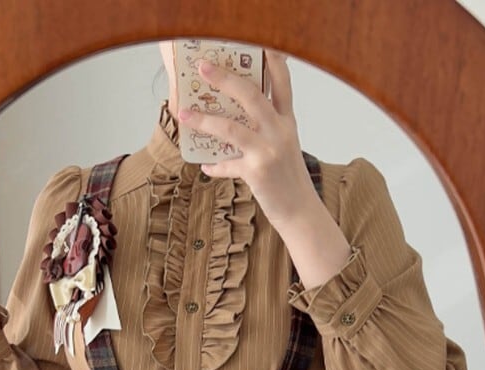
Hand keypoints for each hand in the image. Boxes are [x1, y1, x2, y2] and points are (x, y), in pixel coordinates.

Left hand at [177, 50, 318, 230]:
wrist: (300, 211)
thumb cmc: (288, 178)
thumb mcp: (283, 146)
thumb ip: (264, 129)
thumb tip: (232, 118)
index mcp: (287, 121)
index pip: (281, 83)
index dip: (271, 60)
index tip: (258, 42)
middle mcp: (280, 131)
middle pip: (252, 95)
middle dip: (225, 78)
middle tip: (204, 67)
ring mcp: (268, 151)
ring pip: (232, 127)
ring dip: (204, 119)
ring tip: (184, 114)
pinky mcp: (257, 172)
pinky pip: (227, 164)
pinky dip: (214, 166)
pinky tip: (204, 166)